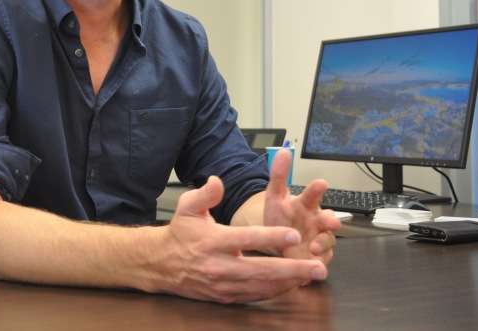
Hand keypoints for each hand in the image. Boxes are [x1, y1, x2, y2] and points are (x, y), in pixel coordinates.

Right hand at [156, 176, 328, 303]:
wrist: (161, 264)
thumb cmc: (180, 233)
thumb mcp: (187, 206)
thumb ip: (205, 194)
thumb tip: (218, 181)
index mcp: (213, 240)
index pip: (246, 238)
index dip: (271, 236)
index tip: (294, 234)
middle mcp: (219, 265)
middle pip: (261, 269)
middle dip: (292, 269)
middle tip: (317, 267)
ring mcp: (223, 284)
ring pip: (261, 286)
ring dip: (289, 282)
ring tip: (311, 276)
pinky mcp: (225, 296)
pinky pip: (254, 296)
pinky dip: (275, 292)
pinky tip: (292, 285)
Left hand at [263, 149, 340, 264]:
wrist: (276, 243)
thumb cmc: (280, 217)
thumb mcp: (275, 196)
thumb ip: (279, 175)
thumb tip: (283, 151)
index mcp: (306, 204)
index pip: (313, 194)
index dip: (317, 189)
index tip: (321, 183)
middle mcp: (316, 221)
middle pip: (328, 219)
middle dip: (331, 220)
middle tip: (331, 222)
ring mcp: (319, 239)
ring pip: (329, 241)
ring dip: (324, 243)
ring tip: (314, 247)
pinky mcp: (319, 257)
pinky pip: (324, 260)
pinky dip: (320, 263)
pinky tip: (314, 263)